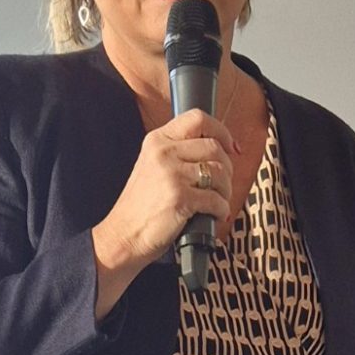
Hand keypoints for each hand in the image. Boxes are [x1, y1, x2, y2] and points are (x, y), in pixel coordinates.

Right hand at [91, 109, 236, 318]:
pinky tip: (215, 216)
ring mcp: (172, 174)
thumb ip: (179, 154)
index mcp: (157, 141)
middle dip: (227, 169)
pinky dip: (221, 210)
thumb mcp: (153, 167)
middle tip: (223, 185)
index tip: (231, 147)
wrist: (123, 235)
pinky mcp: (180, 198)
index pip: (197, 119)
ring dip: (226, 191)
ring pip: (219, 173)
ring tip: (218, 202)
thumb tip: (219, 149)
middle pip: (214, 148)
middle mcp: (164, 152)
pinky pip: (217, 199)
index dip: (221, 131)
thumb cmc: (142, 206)